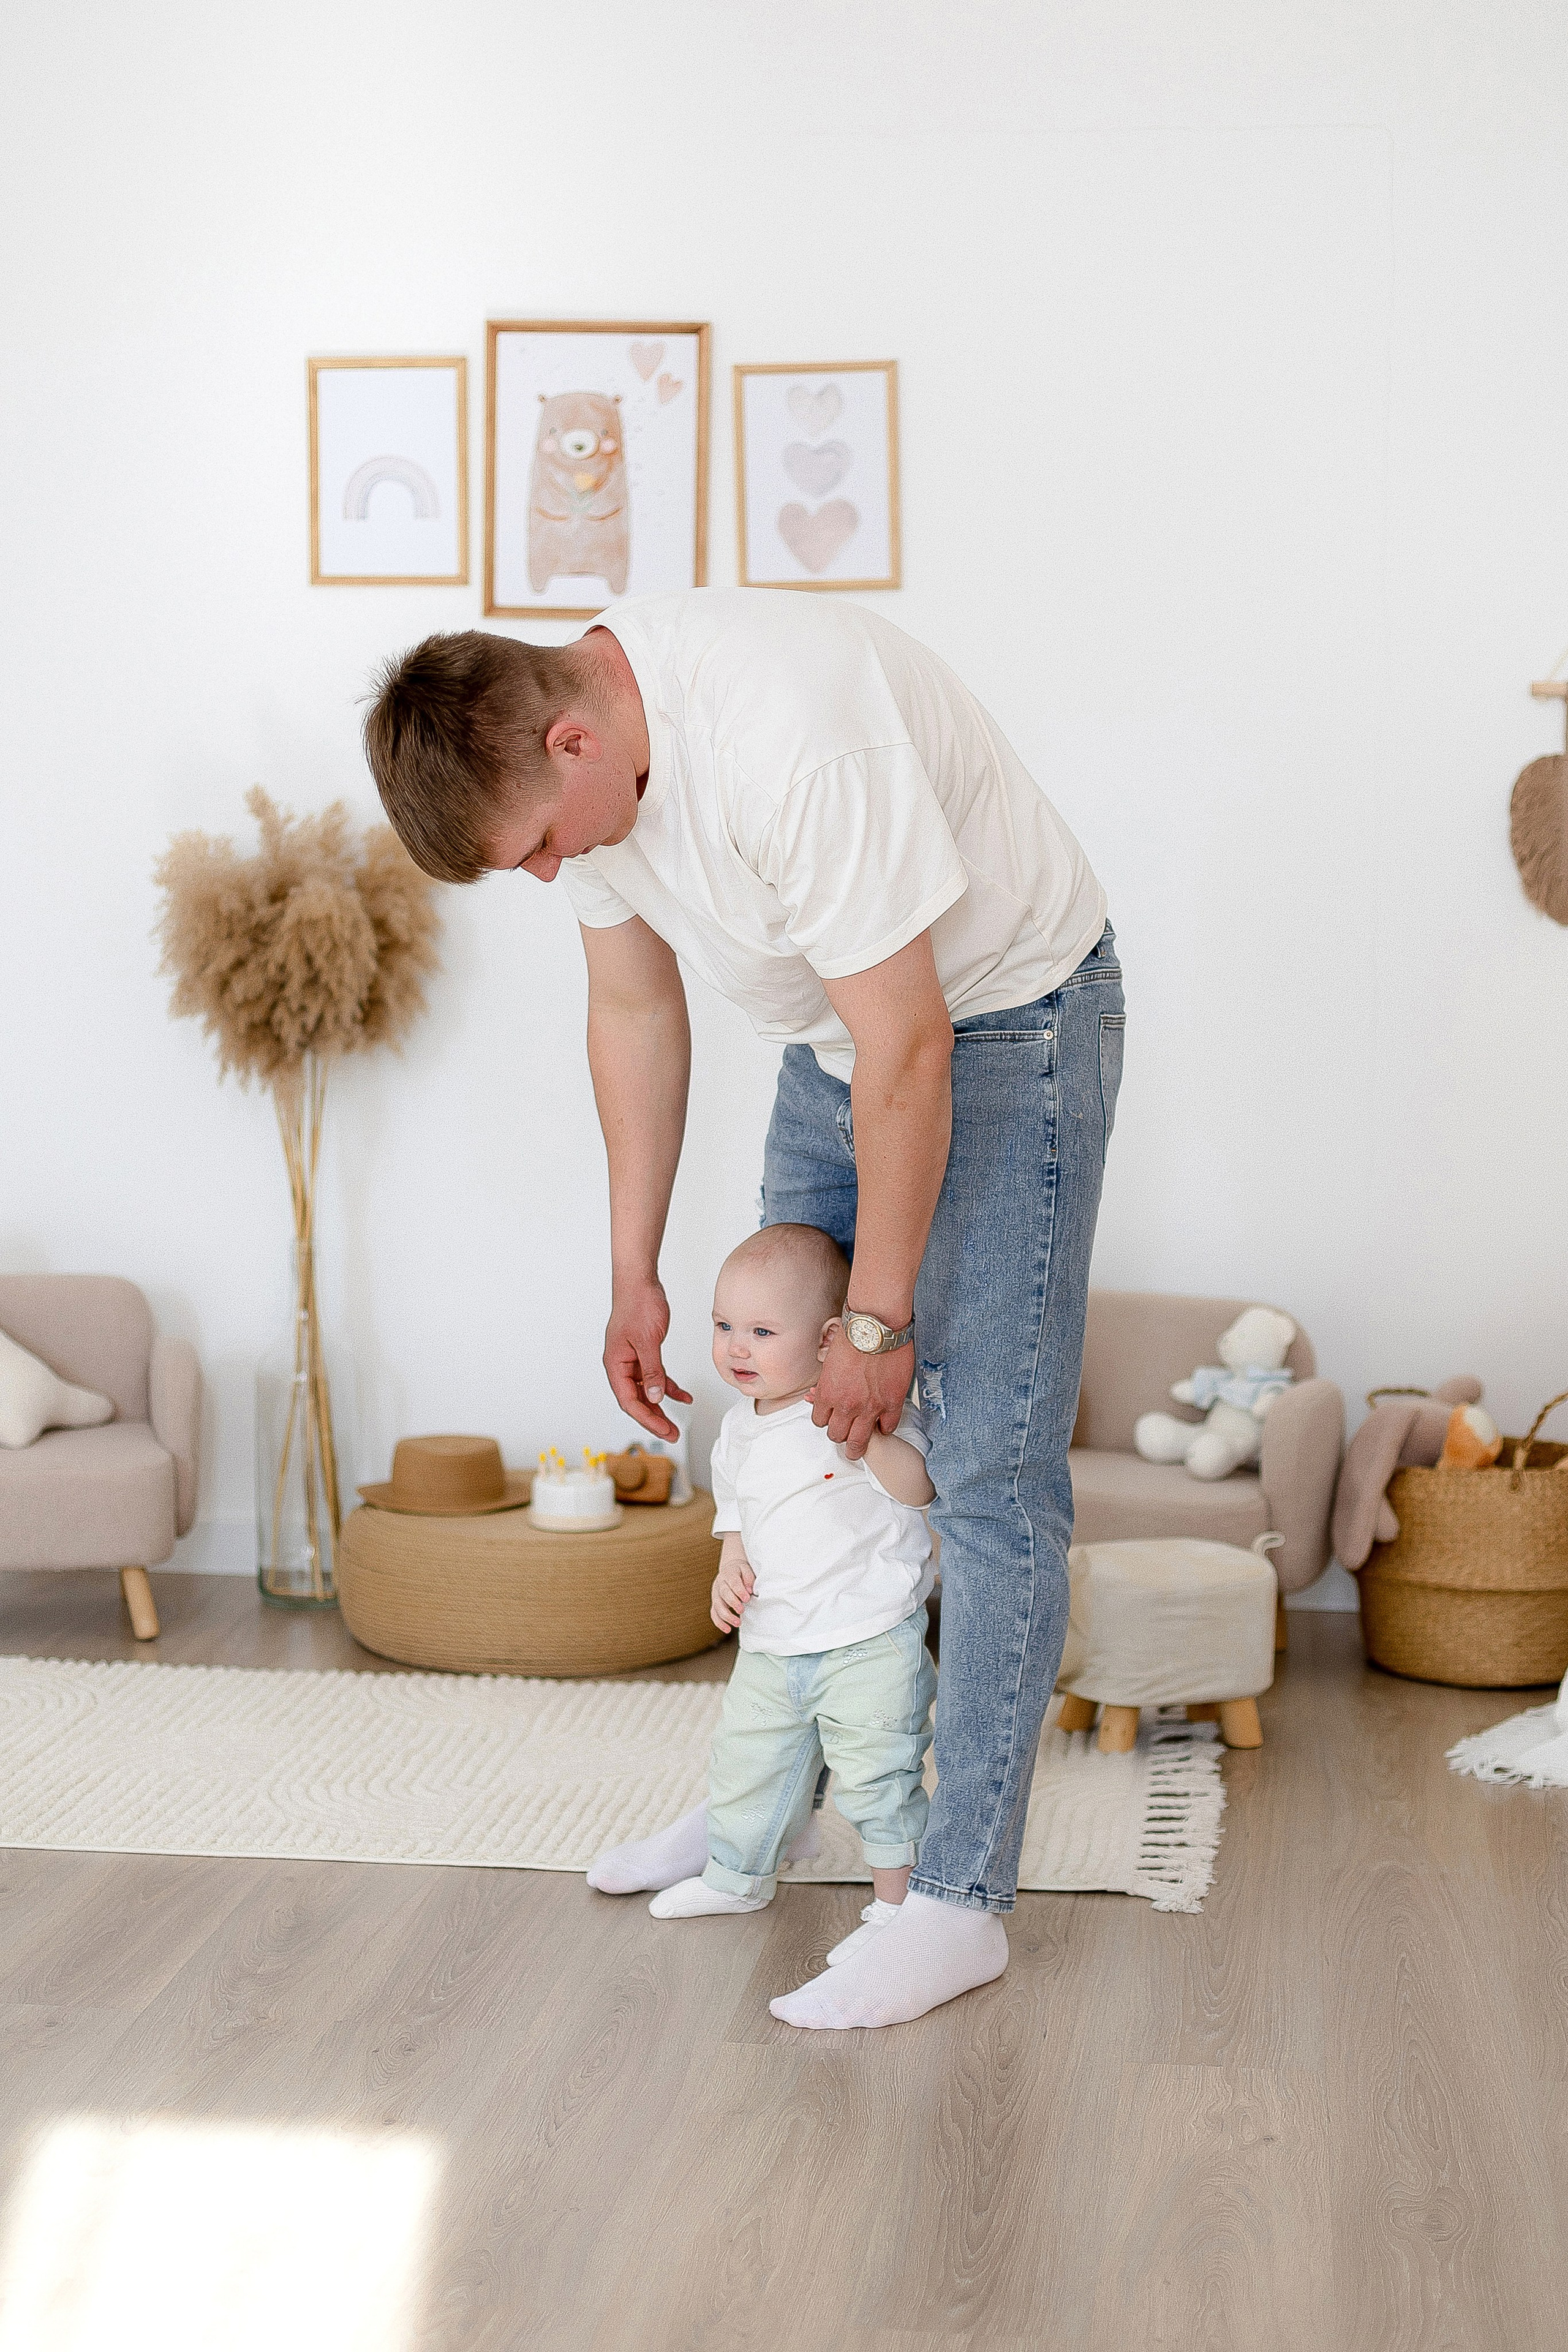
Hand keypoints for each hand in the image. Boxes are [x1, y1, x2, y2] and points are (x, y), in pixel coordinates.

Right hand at [603, 1275, 691, 1440]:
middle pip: (637, 1400)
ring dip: (662, 1407)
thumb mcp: (647, 1341)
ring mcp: (632, 1360)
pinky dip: (669, 1387)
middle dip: (655, 1419)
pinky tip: (684, 1397)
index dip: (647, 1419)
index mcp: (615, 1364)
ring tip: (676, 1425)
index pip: (629, 1401)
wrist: (640, 1282)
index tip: (665, 1431)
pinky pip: (656, 1377)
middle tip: (672, 1435)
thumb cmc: (638, 1305)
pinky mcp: (644, 1353)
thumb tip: (656, 1398)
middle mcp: (621, 1365)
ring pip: (647, 1391)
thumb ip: (652, 1371)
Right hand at [711, 1557, 754, 1631]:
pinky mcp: (715, 1602)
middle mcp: (720, 1584)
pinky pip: (714, 1613)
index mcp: (729, 1574)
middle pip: (724, 1593)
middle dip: (732, 1603)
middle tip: (742, 1610)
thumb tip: (749, 1589)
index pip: (733, 1582)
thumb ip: (748, 1577)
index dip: (739, 1590)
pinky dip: (719, 1622)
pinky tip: (727, 1629)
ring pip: (717, 1605)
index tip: (747, 1598)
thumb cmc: (741, 1571)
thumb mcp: (746, 1568)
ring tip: (738, 1623)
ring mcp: (716, 1594)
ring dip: (726, 1615)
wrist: (730, 1568)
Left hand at [810, 1323, 912, 1459]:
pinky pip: (887, 1428)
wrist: (876, 1327)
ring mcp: (870, 1407)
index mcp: (827, 1393)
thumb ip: (827, 1383)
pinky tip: (883, 1424)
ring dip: (858, 1445)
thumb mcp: (829, 1361)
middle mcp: (845, 1404)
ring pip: (859, 1441)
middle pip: (837, 1435)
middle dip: (840, 1434)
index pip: (820, 1421)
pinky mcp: (892, 1403)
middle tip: (845, 1434)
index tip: (831, 1419)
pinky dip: (884, 1428)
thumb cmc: (853, 1335)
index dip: (826, 1420)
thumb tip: (820, 1393)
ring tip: (859, 1447)